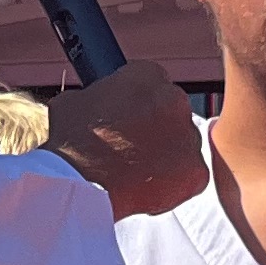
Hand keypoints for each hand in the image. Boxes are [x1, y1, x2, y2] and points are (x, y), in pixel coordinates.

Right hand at [42, 60, 205, 218]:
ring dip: (168, 157)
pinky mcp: (195, 172)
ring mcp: (189, 136)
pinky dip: (176, 186)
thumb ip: (105, 97)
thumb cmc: (70, 139)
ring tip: (138, 173)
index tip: (132, 122)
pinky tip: (150, 189)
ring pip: (185, 146)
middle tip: (135, 151)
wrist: (76, 176)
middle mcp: (175, 99)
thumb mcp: (81, 99)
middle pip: (174, 115)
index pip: (154, 86)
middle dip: (158, 131)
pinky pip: (192, 177)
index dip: (142, 107)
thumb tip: (105, 106)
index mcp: (148, 75)